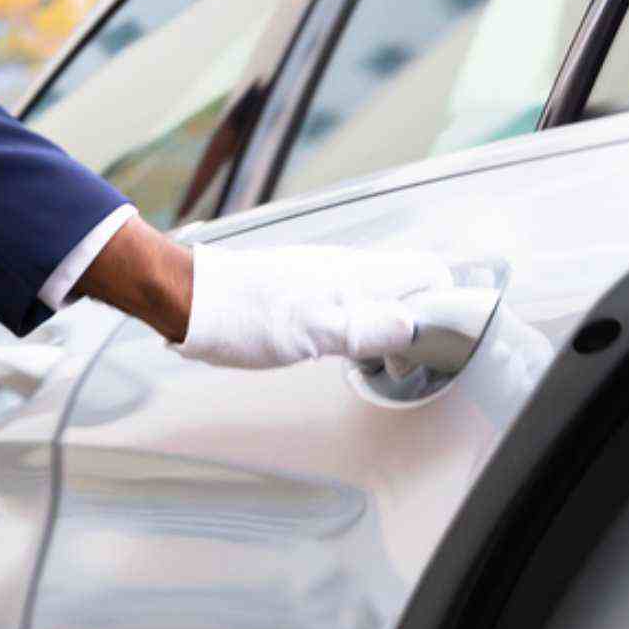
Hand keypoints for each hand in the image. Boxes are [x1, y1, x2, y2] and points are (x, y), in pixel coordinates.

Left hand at [172, 243, 454, 370]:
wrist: (185, 298)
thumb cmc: (240, 317)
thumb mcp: (308, 333)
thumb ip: (363, 328)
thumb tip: (412, 326)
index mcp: (353, 276)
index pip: (426, 272)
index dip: (443, 306)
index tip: (435, 344)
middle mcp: (343, 268)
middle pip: (406, 283)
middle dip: (417, 320)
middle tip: (401, 359)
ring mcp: (321, 274)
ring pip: (377, 292)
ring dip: (386, 323)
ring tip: (374, 358)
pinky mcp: (299, 286)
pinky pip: (347, 299)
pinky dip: (357, 323)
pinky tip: (339, 347)